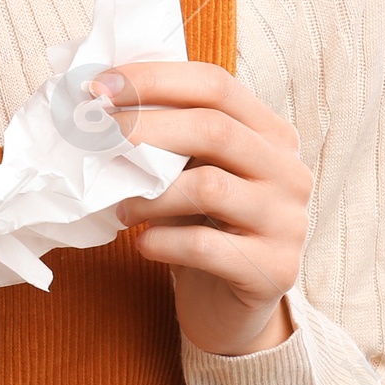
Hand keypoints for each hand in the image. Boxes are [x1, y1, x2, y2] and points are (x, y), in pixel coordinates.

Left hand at [103, 61, 313, 356]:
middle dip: (144, 129)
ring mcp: (288, 221)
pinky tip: (142, 244)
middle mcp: (289, 170)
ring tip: (119, 206)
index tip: (98, 88)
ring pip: (208, 187)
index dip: (154, 80)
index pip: (215, 84)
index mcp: (271, 132)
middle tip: (95, 140)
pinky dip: (163, 241)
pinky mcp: (275, 271)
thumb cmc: (203, 223)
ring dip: (149, 194)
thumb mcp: (193, 169)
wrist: (230, 304)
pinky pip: (206, 245)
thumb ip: (169, 135)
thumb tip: (98, 99)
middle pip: (213, 129)